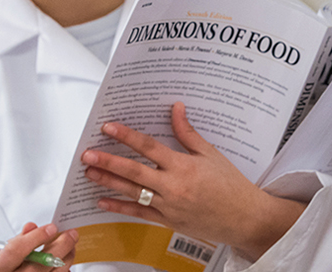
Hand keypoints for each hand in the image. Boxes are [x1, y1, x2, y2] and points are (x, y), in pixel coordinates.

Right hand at [0, 222, 76, 271]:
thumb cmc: (2, 269)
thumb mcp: (1, 254)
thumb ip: (18, 239)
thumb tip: (32, 227)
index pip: (16, 251)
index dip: (36, 237)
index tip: (52, 227)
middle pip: (41, 263)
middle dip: (61, 245)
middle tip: (71, 233)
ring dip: (67, 256)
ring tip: (71, 244)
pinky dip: (64, 268)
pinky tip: (66, 258)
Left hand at [81, 102, 306, 259]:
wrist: (243, 218)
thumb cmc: (231, 185)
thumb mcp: (211, 154)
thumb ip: (188, 133)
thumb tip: (176, 109)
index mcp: (183, 166)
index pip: (149, 147)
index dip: (127, 136)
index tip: (109, 127)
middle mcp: (173, 186)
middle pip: (133, 171)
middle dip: (108, 161)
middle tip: (88, 153)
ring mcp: (168, 206)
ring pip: (132, 192)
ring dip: (108, 182)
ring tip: (89, 172)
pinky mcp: (167, 221)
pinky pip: (139, 214)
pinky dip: (120, 207)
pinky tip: (103, 201)